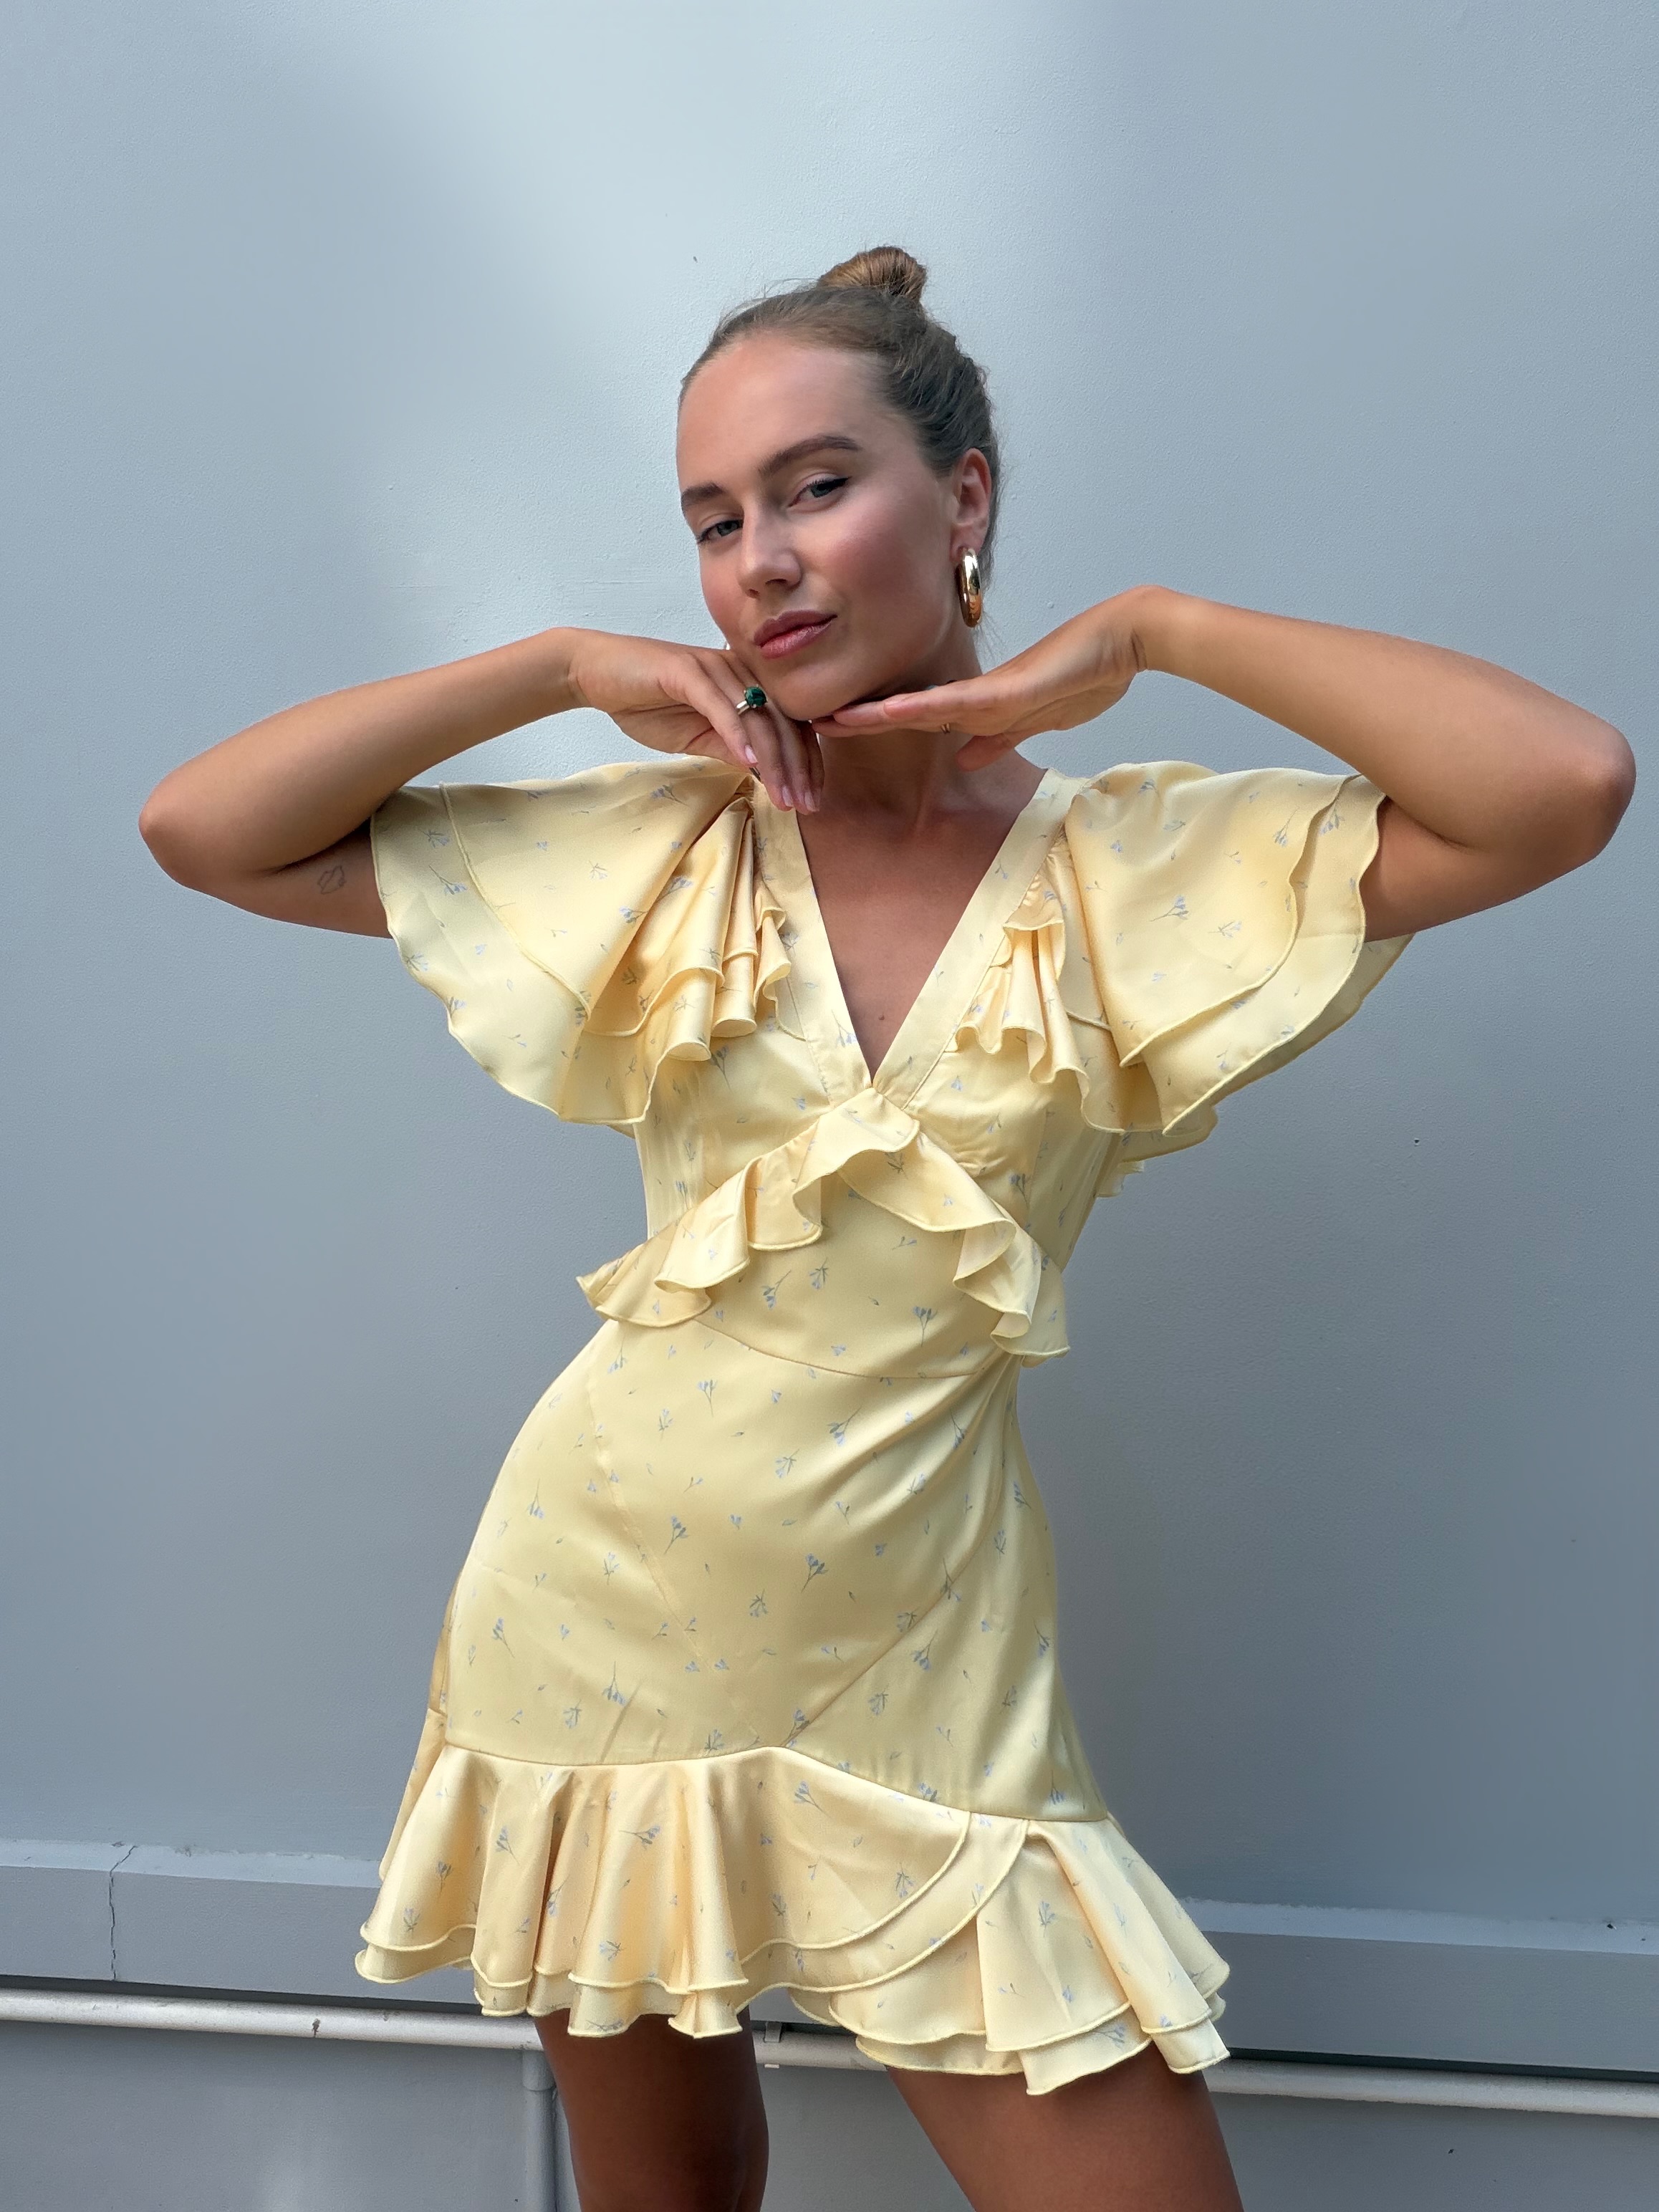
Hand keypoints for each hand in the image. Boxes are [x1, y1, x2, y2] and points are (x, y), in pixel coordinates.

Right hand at [564, 629, 821, 810]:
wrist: (597, 673)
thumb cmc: (646, 702)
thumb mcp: (696, 737)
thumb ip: (730, 748)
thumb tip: (765, 772)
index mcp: (746, 684)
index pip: (790, 724)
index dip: (805, 762)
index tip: (810, 799)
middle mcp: (738, 670)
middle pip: (783, 720)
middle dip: (798, 768)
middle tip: (805, 805)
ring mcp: (714, 667)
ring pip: (757, 715)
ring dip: (774, 759)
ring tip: (782, 795)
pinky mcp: (687, 670)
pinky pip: (720, 703)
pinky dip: (737, 733)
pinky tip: (749, 761)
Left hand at [813, 595, 1148, 768]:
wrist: (1123, 641)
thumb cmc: (1086, 674)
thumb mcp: (1036, 721)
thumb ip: (998, 739)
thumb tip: (964, 759)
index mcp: (979, 707)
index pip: (916, 719)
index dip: (874, 724)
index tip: (835, 728)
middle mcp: (974, 697)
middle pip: (904, 712)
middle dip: (857, 720)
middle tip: (808, 722)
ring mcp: (986, 692)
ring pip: (916, 707)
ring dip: (872, 716)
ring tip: (826, 720)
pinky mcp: (1004, 690)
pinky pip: (951, 705)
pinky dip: (917, 710)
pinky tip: (884, 714)